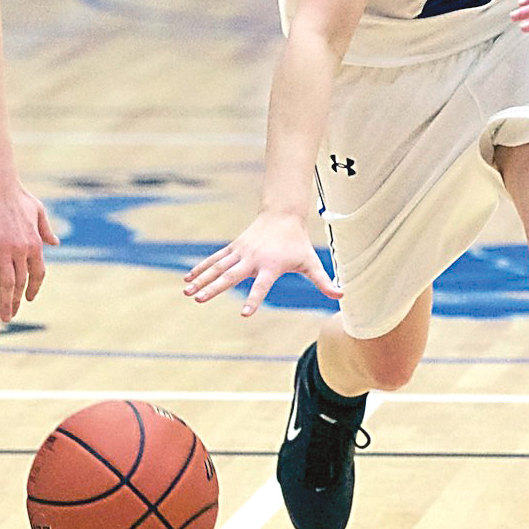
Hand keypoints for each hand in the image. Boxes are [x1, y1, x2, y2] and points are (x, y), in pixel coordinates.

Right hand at [0, 181, 56, 323]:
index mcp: (35, 242)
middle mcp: (23, 249)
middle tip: (12, 316)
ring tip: (4, 317)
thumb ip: (46, 230)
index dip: (34, 288)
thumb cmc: (18, 196)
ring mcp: (5, 249)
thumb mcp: (39, 211)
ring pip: (6, 282)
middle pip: (22, 282)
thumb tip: (56, 243)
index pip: (38, 272)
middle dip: (17, 302)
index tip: (30, 299)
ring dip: (5, 302)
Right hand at [184, 210, 341, 316]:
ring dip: (202, 279)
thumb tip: (342, 295)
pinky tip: (188, 279)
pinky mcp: (234, 248)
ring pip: (218, 267)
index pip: (261, 286)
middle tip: (199, 300)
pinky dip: (201, 268)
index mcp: (271, 266)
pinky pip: (215, 260)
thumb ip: (324, 281)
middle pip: (231, 276)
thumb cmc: (298, 243)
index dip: (254, 299)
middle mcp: (252, 259)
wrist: (283, 215)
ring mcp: (241, 252)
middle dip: (214, 288)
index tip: (245, 314)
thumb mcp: (311, 262)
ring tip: (187, 292)